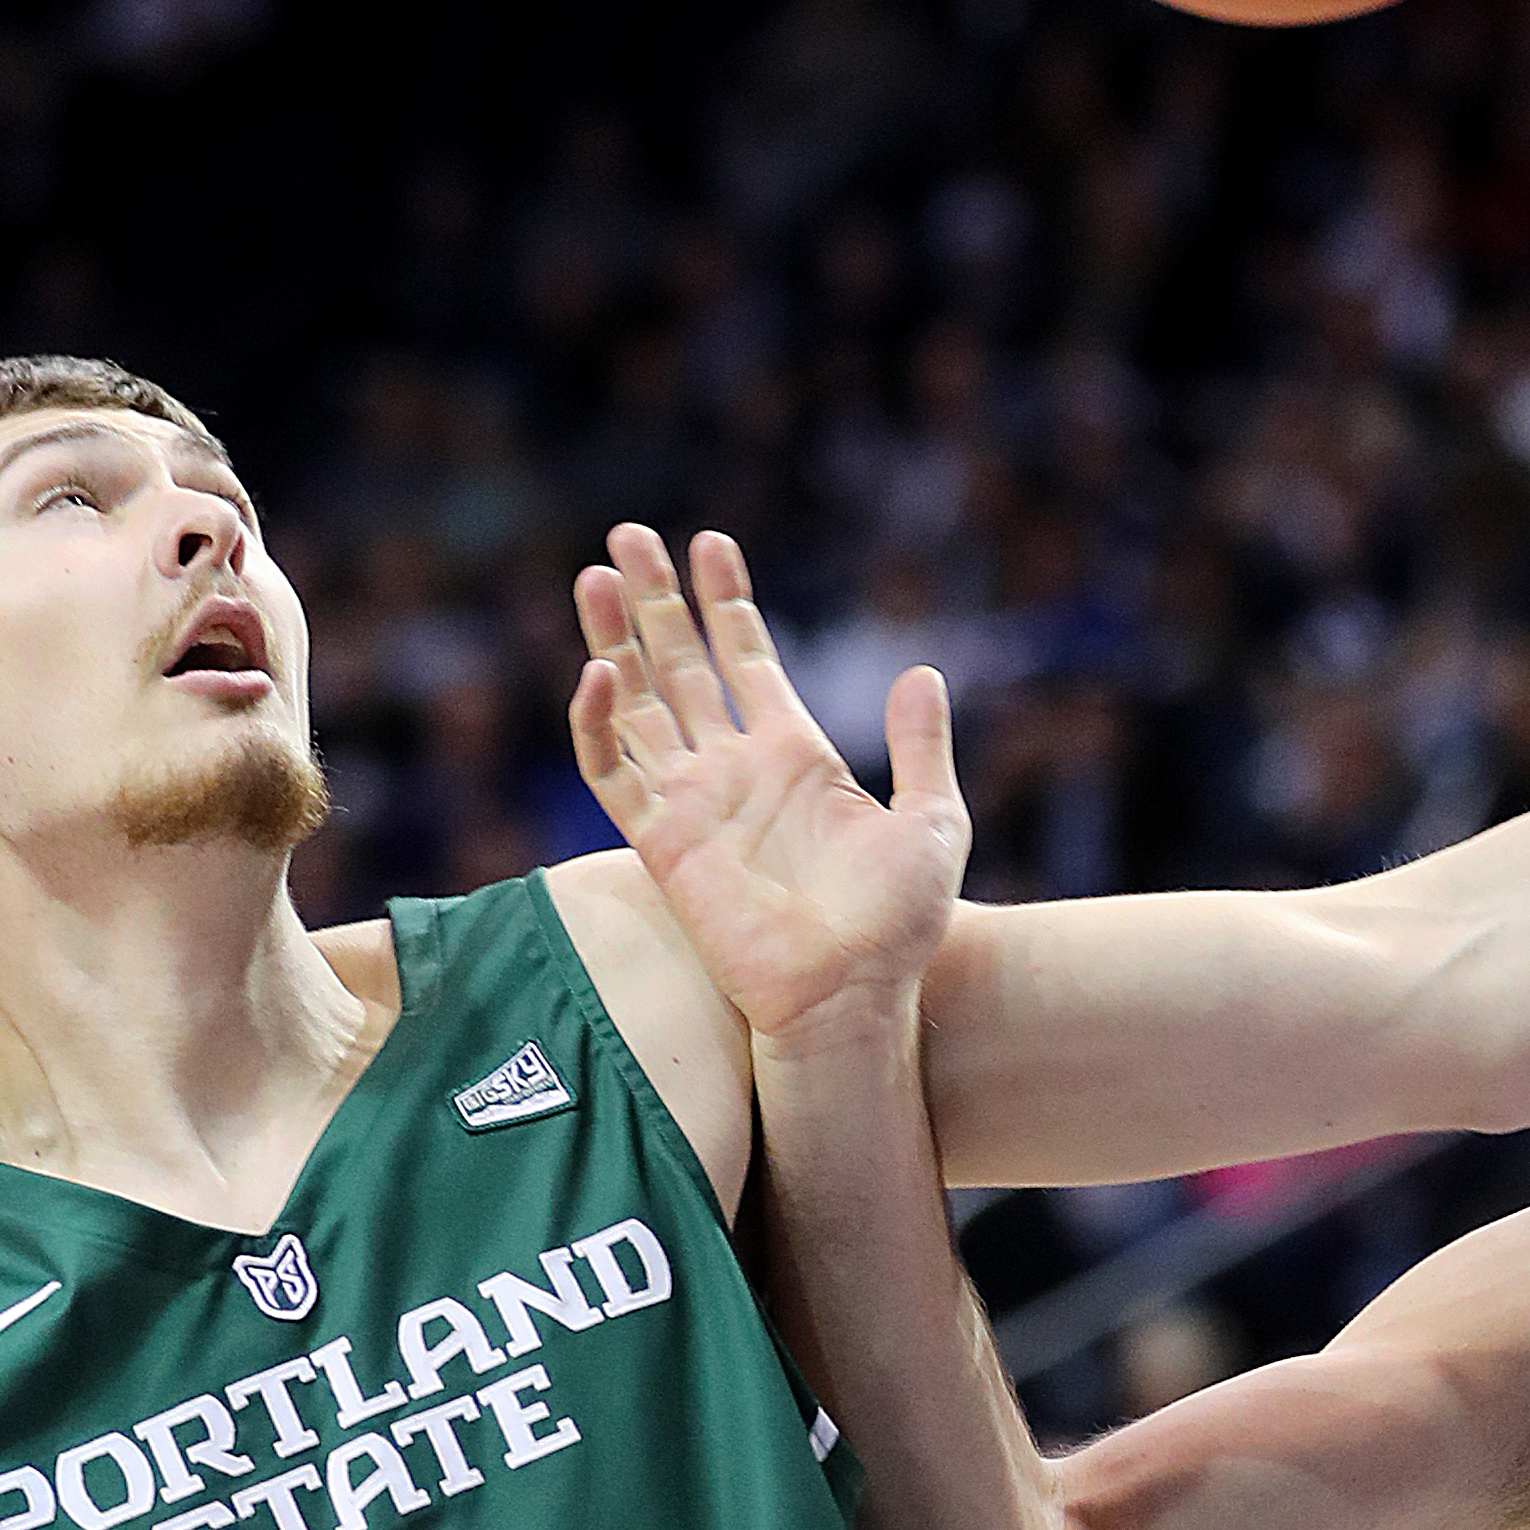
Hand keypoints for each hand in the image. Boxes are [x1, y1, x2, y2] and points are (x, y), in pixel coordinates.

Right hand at [569, 526, 970, 1045]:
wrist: (857, 994)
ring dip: (613, 640)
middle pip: (680, 664)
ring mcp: (694, 802)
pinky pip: (615, 774)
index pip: (747, 657)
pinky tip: (600, 672)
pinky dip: (599, 725)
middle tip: (630, 534)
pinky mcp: (663, 842)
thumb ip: (922, 745)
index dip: (725, 600)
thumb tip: (920, 670)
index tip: (710, 543)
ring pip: (637, 704)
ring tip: (597, 574)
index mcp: (796, 754)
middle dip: (654, 600)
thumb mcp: (933, 818)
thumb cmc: (900, 922)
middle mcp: (735, 768)